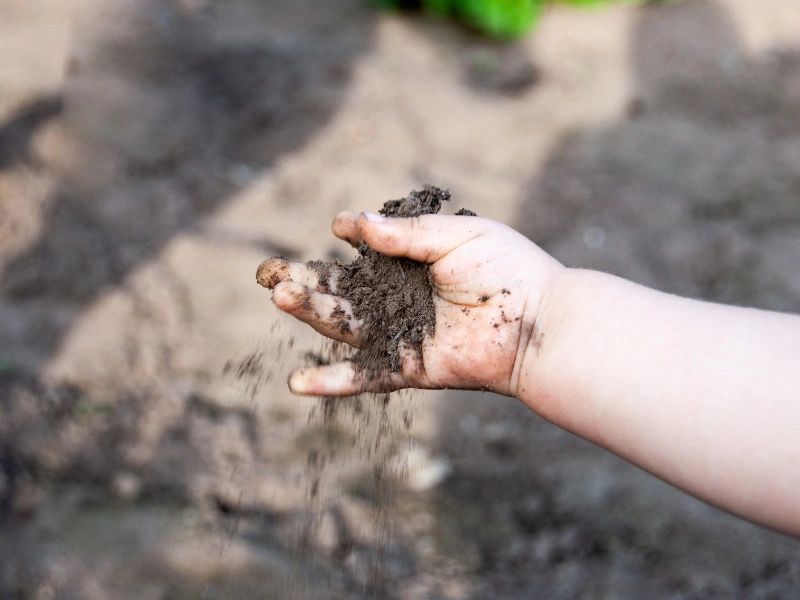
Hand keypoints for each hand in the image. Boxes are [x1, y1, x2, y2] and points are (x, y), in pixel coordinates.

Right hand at [257, 212, 563, 396]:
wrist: (539, 323)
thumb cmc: (507, 271)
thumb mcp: (456, 235)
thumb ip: (404, 234)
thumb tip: (349, 223)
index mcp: (412, 265)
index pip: (363, 255)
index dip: (342, 244)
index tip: (334, 230)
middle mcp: (400, 301)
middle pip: (341, 292)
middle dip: (304, 282)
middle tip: (267, 272)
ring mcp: (401, 336)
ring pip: (344, 327)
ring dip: (310, 314)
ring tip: (279, 296)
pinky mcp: (408, 369)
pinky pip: (366, 377)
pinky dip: (333, 382)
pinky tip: (297, 382)